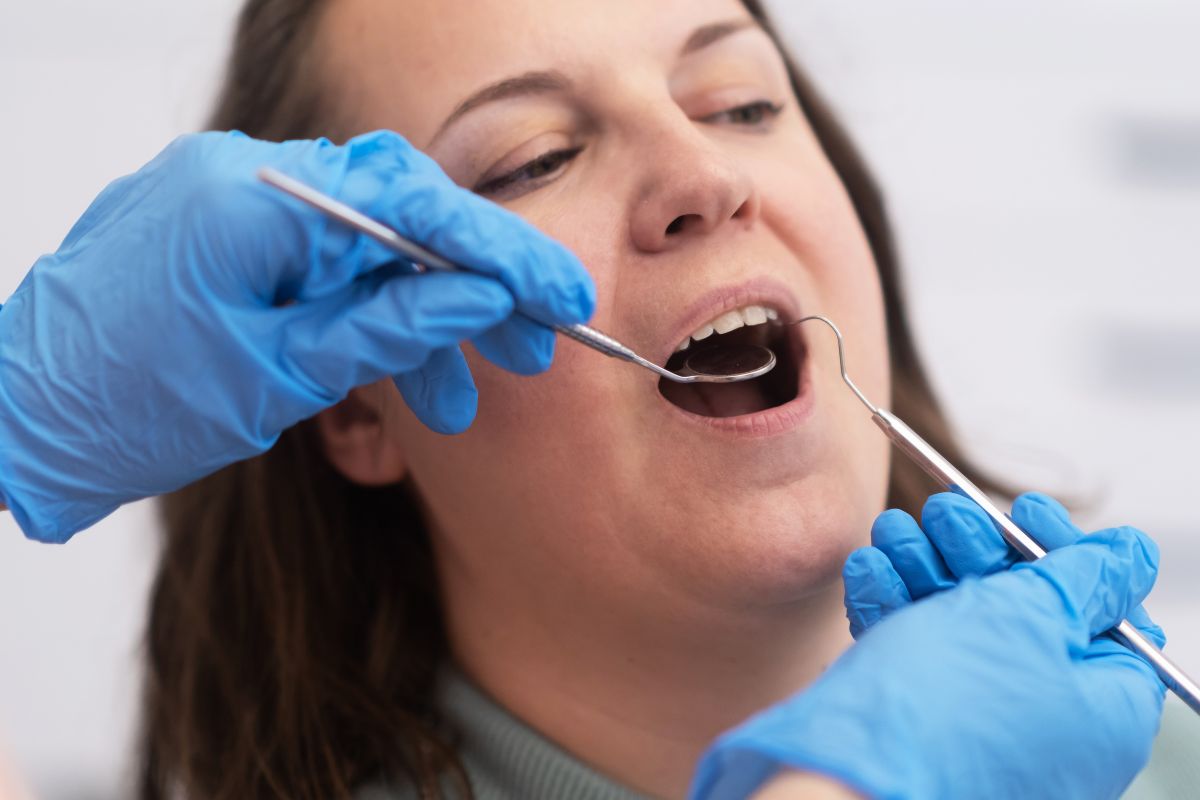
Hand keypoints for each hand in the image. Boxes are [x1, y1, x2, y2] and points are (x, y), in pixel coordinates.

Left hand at [0, 130, 593, 541]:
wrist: (20, 423)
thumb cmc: (124, 405)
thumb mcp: (277, 377)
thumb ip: (384, 328)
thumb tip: (480, 298)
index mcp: (251, 199)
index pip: (407, 204)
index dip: (497, 251)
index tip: (558, 294)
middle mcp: (244, 177)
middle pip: (398, 216)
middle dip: (473, 287)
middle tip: (532, 347)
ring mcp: (236, 202)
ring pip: (368, 249)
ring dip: (422, 319)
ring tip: (464, 397)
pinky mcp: (232, 236)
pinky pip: (325, 265)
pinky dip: (369, 316)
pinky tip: (408, 376)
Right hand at [691, 493, 1165, 799]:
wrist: (847, 776)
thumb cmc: (949, 704)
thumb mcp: (1030, 617)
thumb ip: (1083, 577)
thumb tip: (1131, 555)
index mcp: (1103, 709)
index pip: (1105, 612)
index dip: (1066, 552)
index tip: (1022, 510)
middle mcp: (1047, 725)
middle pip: (1025, 611)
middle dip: (978, 551)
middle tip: (947, 516)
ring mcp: (979, 727)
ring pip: (960, 625)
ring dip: (924, 566)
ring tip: (893, 532)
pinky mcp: (920, 723)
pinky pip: (915, 653)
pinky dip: (892, 604)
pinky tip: (870, 570)